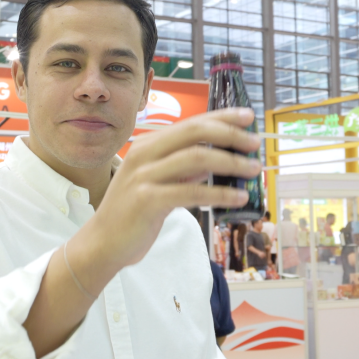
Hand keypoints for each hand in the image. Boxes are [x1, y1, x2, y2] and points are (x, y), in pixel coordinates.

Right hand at [68, 108, 260, 289]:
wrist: (102, 242)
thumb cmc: (132, 213)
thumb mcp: (158, 183)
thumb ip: (182, 170)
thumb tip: (215, 160)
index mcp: (147, 145)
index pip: (190, 123)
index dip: (222, 117)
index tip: (248, 117)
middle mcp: (143, 154)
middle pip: (194, 132)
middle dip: (230, 134)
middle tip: (255, 143)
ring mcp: (143, 176)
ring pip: (197, 158)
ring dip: (231, 162)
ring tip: (253, 170)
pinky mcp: (147, 200)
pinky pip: (192, 191)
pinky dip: (220, 193)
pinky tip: (238, 198)